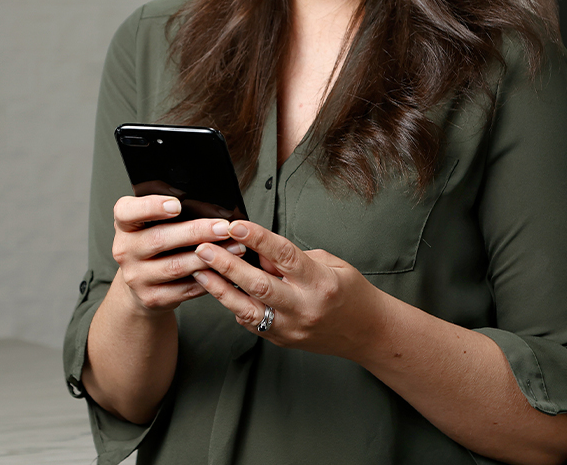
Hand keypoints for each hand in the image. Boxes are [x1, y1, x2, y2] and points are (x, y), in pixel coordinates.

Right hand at [112, 184, 246, 314]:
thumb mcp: (152, 222)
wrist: (141, 281)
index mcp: (124, 225)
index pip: (127, 211)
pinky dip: (207, 279)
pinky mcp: (151, 298)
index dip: (151, 207)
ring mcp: (136, 277)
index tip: (177, 204)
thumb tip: (208, 205)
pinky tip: (224, 271)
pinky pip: (184, 289)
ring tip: (234, 248)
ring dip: (208, 257)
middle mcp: (124, 250)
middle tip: (223, 227)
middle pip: (159, 239)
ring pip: (175, 266)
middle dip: (196, 232)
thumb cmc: (154, 241)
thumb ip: (169, 212)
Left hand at [192, 219, 387, 361]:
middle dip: (227, 265)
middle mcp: (304, 307)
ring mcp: (291, 328)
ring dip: (220, 289)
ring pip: (247, 310)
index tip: (236, 225)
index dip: (257, 238)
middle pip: (258, 285)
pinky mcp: (281, 341)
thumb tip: (258, 249)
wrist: (367, 332)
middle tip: (203, 248)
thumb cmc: (349, 291)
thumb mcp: (328, 263)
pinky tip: (219, 290)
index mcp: (319, 282)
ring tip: (199, 271)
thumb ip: (291, 258)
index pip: (283, 255)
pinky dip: (234, 305)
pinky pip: (251, 322)